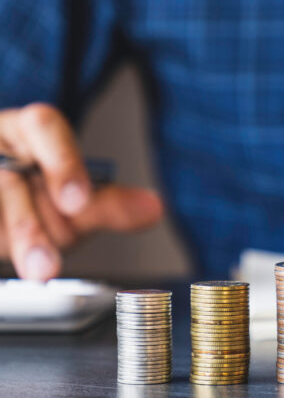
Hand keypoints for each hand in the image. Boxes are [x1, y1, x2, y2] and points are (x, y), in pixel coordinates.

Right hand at [0, 103, 163, 279]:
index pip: (44, 126)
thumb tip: (153, 209)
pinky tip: (6, 257)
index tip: (78, 202)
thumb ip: (107, 203)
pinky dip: (0, 239)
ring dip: (19, 240)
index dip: (63, 164)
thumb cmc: (30, 195)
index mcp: (28, 130)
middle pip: (12, 181)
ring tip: (39, 271)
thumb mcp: (69, 198)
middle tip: (48, 267)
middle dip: (31, 228)